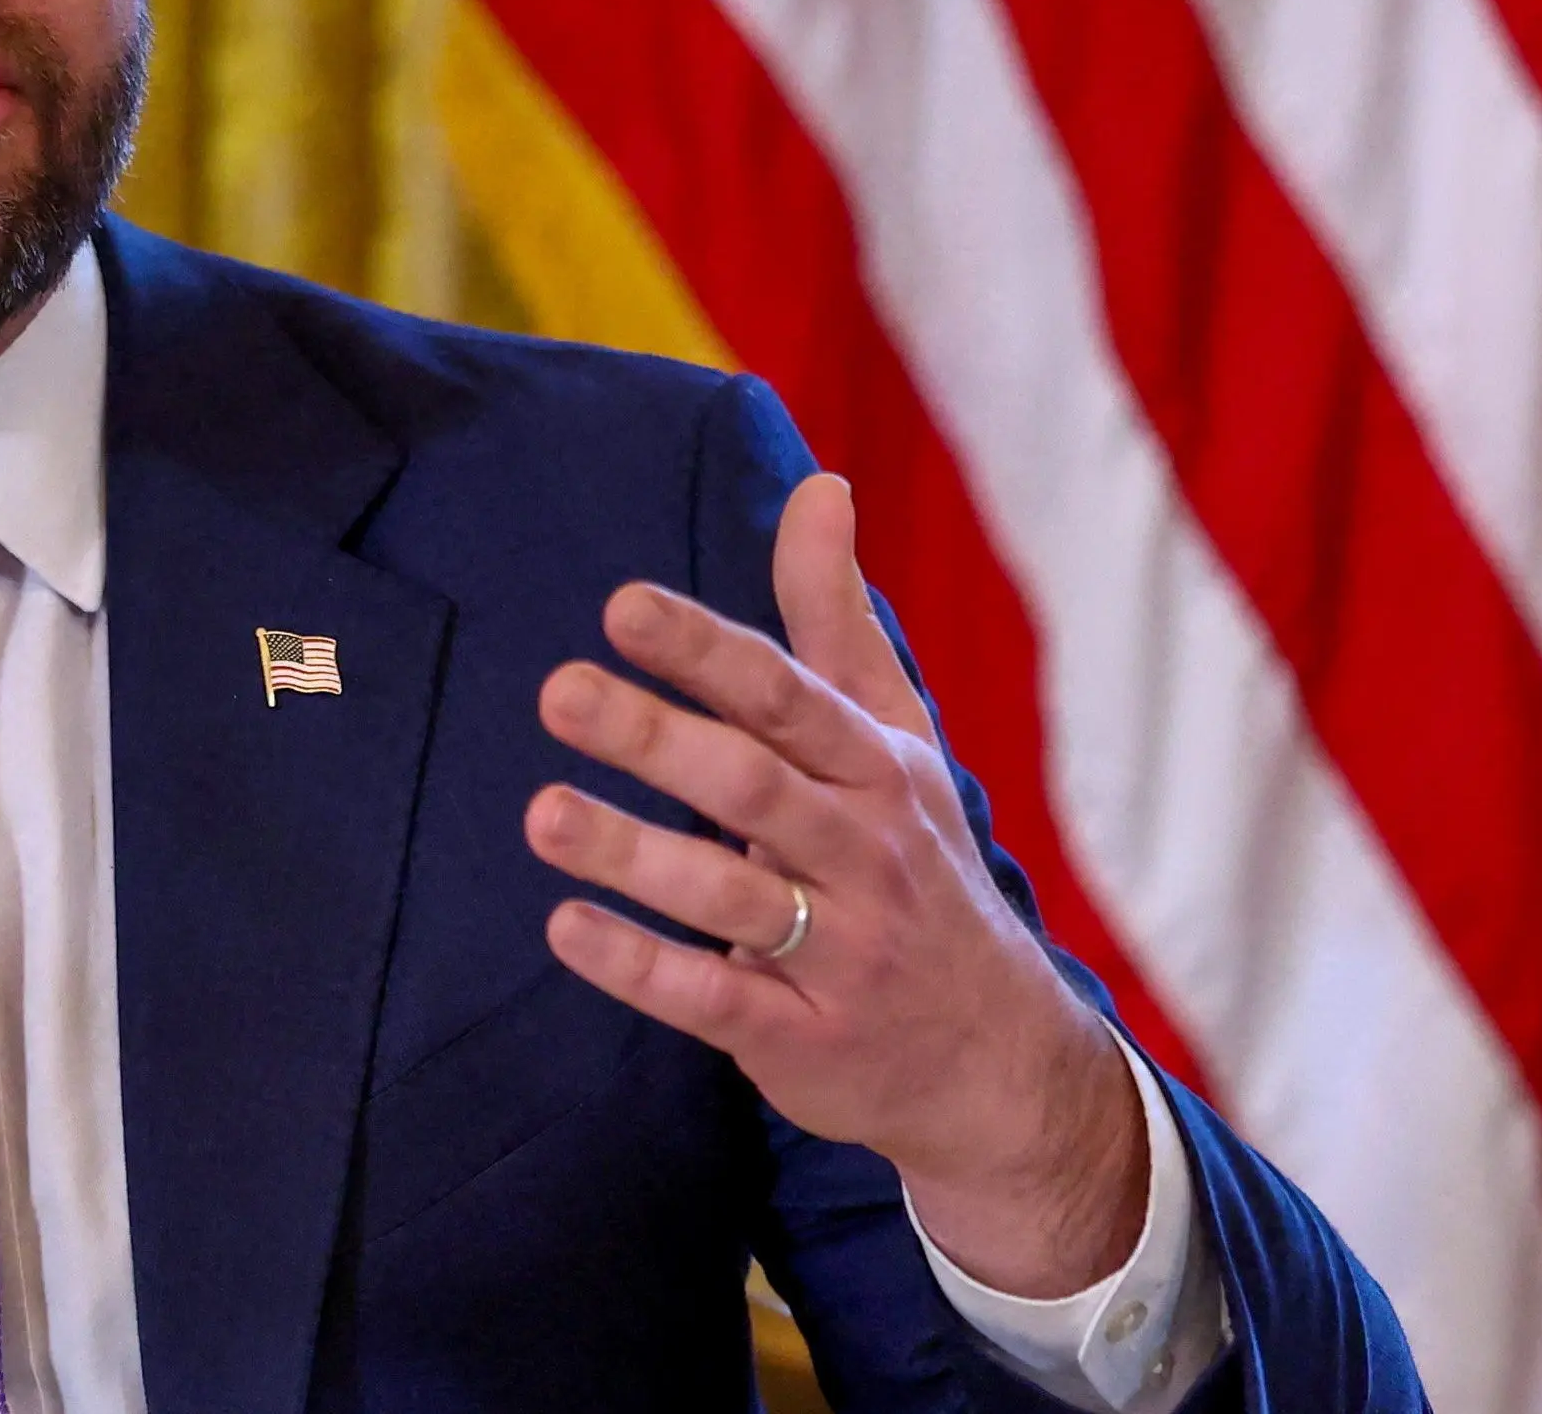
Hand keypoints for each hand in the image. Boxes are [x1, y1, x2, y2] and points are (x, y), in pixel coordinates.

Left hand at [525, 473, 1149, 1297]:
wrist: (998, 1056)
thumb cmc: (921, 870)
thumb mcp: (897, 741)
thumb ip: (837, 621)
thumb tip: (818, 486)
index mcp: (880, 771)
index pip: (790, 697)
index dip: (708, 652)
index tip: (623, 606)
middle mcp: (866, 854)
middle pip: (756, 785)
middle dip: (658, 737)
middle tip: (560, 691)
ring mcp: (839, 951)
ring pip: (732, 895)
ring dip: (635, 854)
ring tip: (543, 813)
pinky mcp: (803, 1038)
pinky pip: (715, 1000)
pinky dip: (641, 966)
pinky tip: (566, 927)